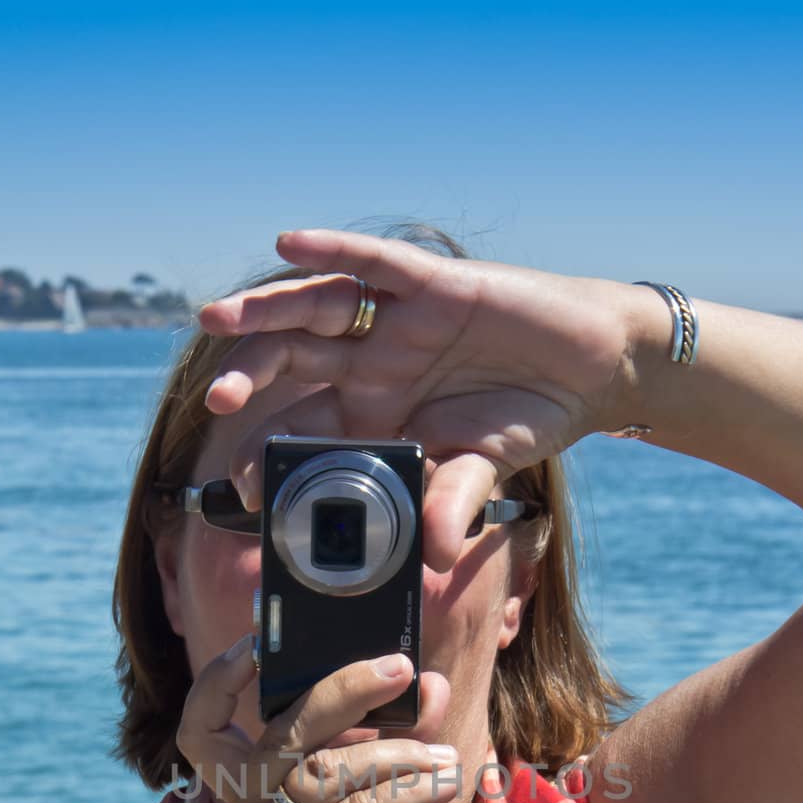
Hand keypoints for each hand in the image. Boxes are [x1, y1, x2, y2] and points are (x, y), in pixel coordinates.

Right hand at [175, 638, 455, 802]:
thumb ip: (400, 745)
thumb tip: (429, 682)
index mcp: (253, 801)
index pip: (203, 733)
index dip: (218, 682)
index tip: (263, 639)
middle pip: (277, 733)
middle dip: (341, 688)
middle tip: (402, 667)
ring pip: (325, 770)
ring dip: (398, 751)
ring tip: (446, 759)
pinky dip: (409, 789)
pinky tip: (445, 786)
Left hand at [199, 228, 643, 571]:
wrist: (588, 369)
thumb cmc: (527, 419)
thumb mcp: (484, 469)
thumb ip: (451, 504)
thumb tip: (436, 558)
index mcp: (372, 416)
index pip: (303, 432)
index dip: (268, 453)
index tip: (244, 485)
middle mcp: (372, 364)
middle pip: (292, 363)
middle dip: (249, 379)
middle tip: (214, 402)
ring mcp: (396, 321)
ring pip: (315, 309)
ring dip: (264, 312)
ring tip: (215, 320)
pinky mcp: (432, 284)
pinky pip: (374, 262)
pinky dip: (334, 250)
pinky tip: (290, 245)